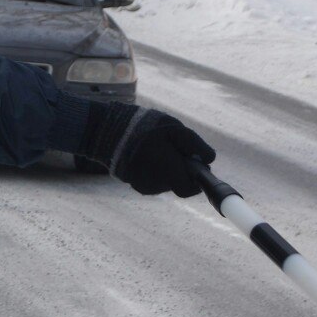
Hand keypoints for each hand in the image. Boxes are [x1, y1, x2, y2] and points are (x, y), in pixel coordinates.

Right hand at [78, 102, 214, 196]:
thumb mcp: (175, 129)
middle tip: (171, 148)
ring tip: (154, 147)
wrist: (107, 131)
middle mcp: (156, 185)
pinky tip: (143, 153)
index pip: (191, 188)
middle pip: (177, 183)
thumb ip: (196, 146)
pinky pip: (150, 179)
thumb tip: (209, 160)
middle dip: (179, 168)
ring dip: (165, 168)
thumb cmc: (144, 127)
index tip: (194, 163)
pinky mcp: (131, 182)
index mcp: (170, 173)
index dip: (196, 177)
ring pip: (163, 181)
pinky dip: (151, 169)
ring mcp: (142, 185)